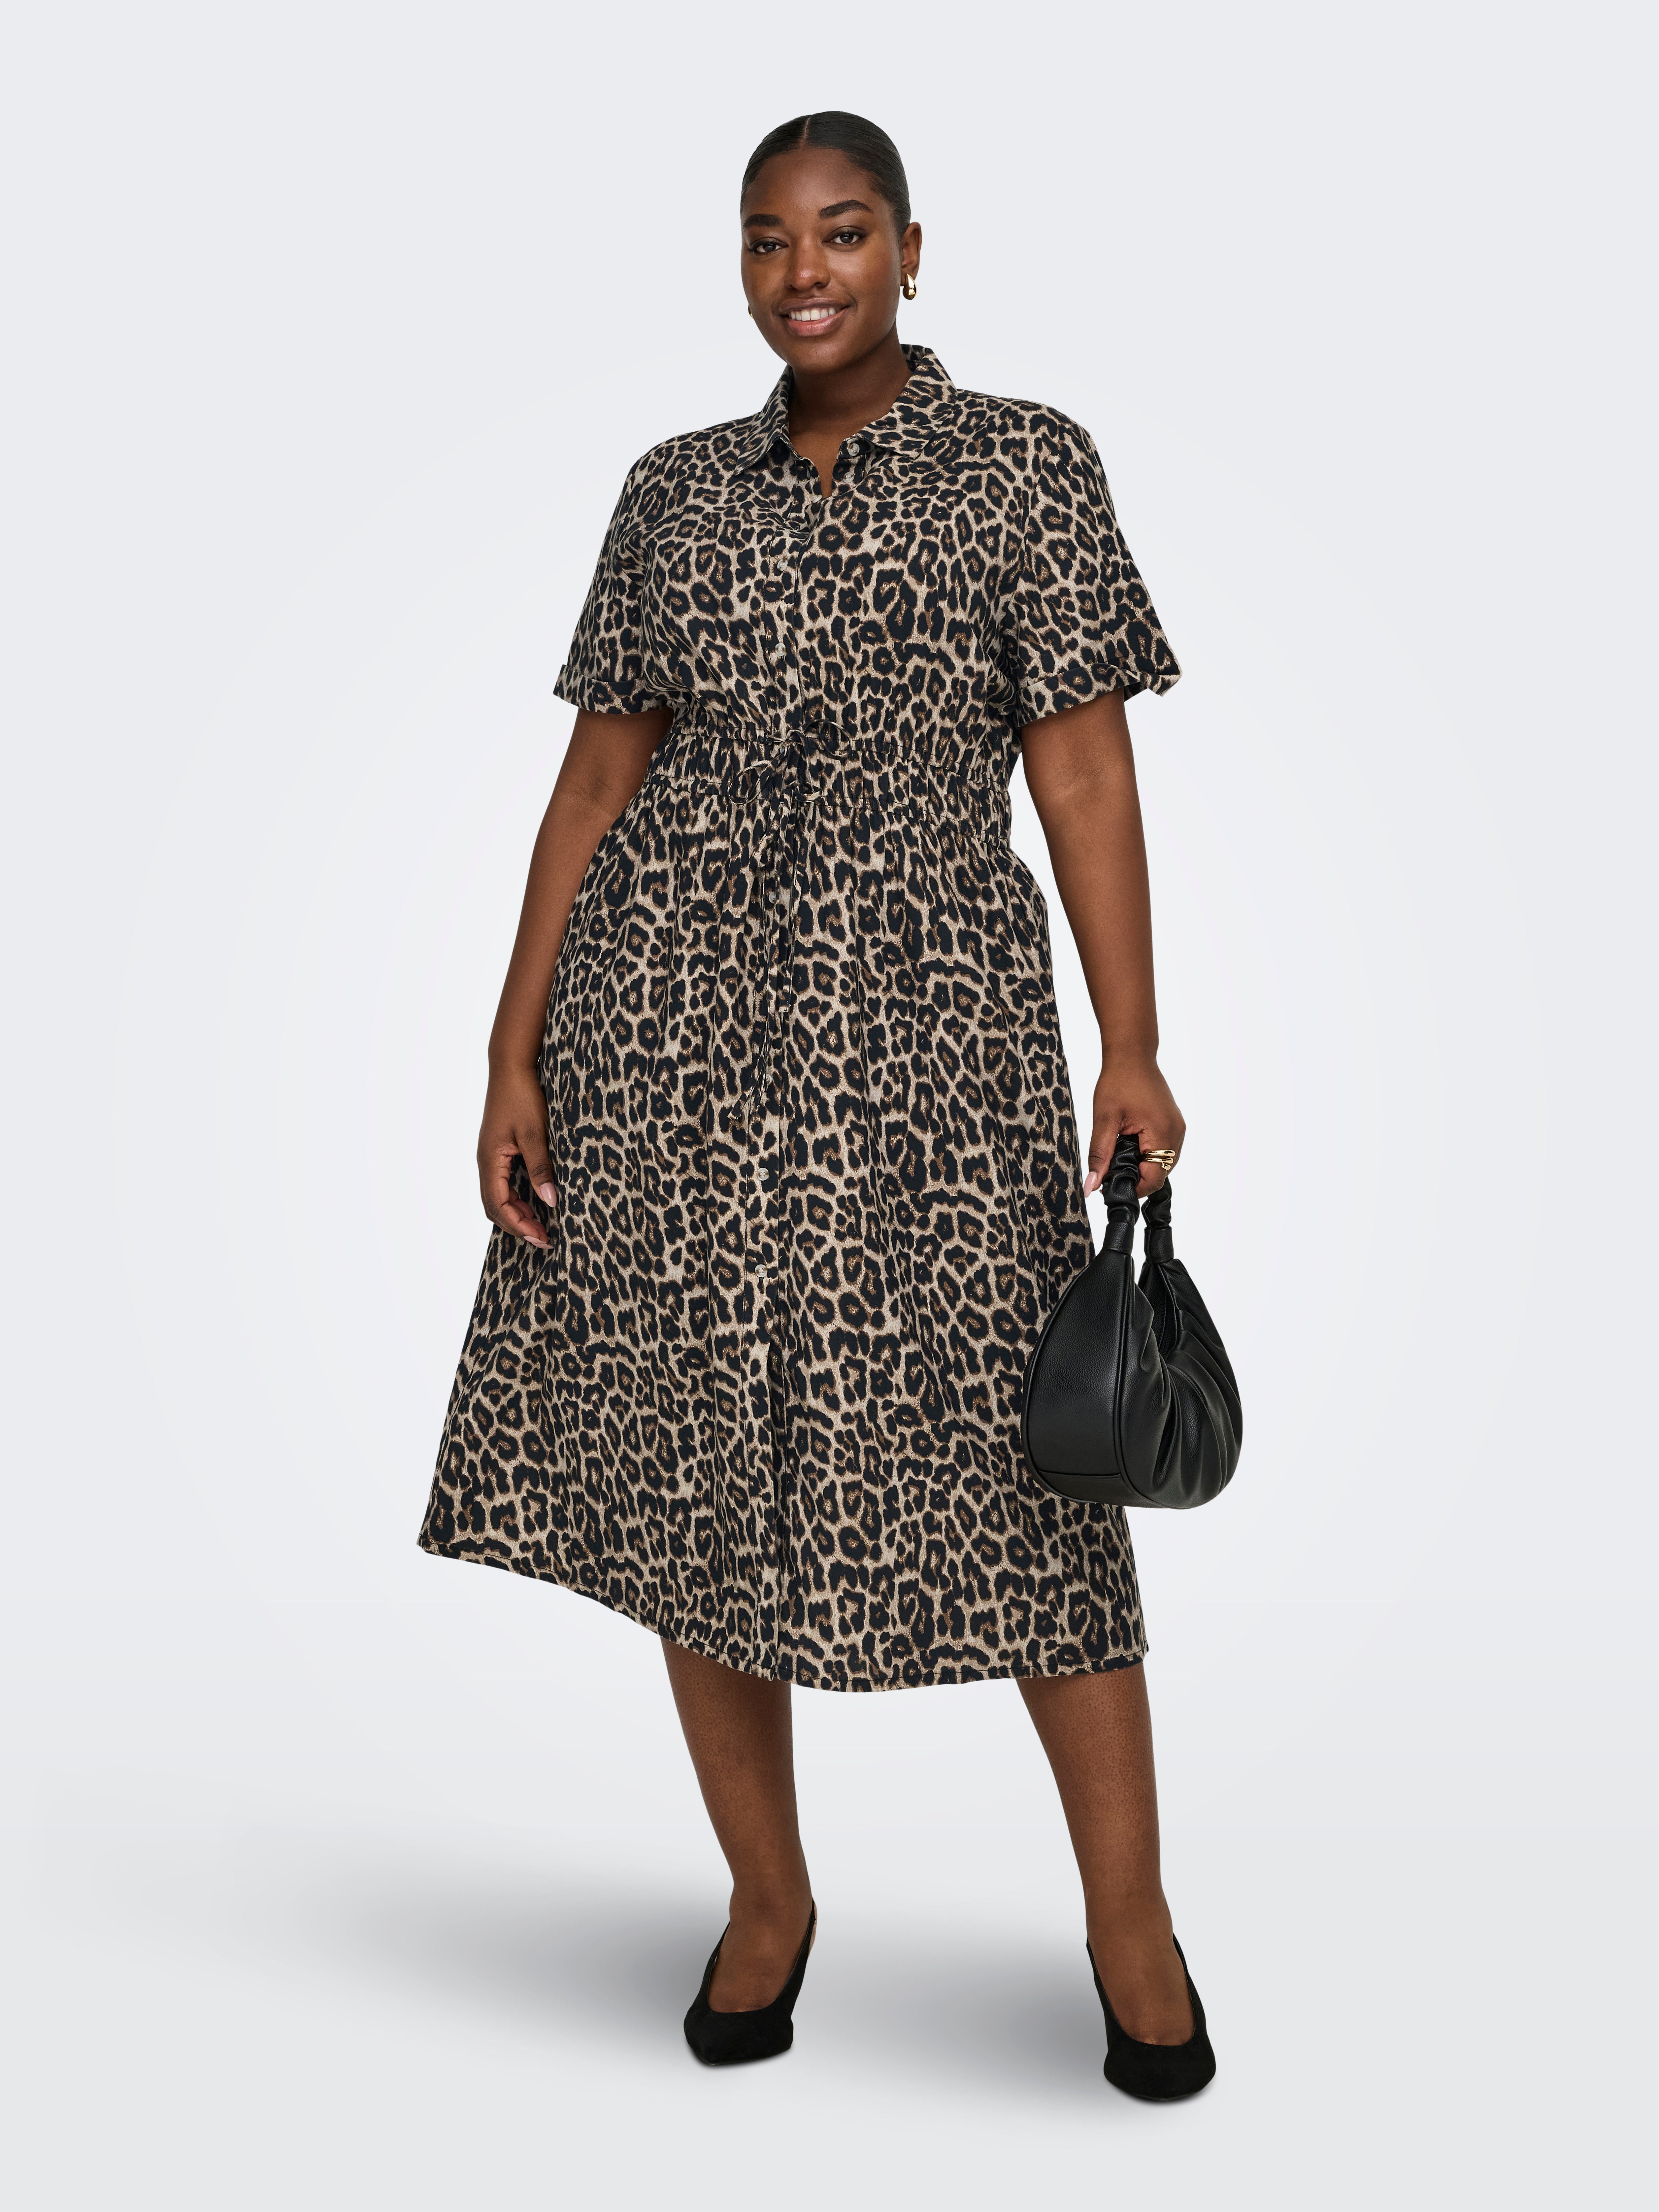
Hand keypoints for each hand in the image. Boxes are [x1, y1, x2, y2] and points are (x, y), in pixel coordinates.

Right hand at [478, 1063, 555, 1246]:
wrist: (511, 1067)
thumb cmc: (522, 1096)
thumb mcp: (535, 1133)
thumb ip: (541, 1168)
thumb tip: (550, 1201)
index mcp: (490, 1160)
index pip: (497, 1205)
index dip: (518, 1225)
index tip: (541, 1237)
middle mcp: (486, 1161)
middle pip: (495, 1206)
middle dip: (518, 1225)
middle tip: (545, 1238)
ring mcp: (491, 1156)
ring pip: (498, 1195)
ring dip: (518, 1212)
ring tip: (542, 1225)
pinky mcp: (499, 1150)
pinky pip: (504, 1182)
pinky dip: (518, 1197)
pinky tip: (536, 1201)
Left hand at [1083, 1051, 1185, 1199]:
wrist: (1132, 1055)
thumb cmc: (1118, 1082)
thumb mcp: (1104, 1120)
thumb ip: (1099, 1156)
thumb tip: (1092, 1187)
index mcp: (1163, 1133)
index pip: (1153, 1179)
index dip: (1132, 1187)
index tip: (1109, 1186)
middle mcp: (1176, 1133)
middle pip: (1159, 1174)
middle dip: (1136, 1177)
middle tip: (1109, 1170)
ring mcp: (1178, 1128)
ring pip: (1162, 1163)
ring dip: (1142, 1165)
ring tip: (1119, 1154)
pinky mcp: (1174, 1124)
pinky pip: (1164, 1150)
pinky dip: (1148, 1154)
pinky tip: (1131, 1144)